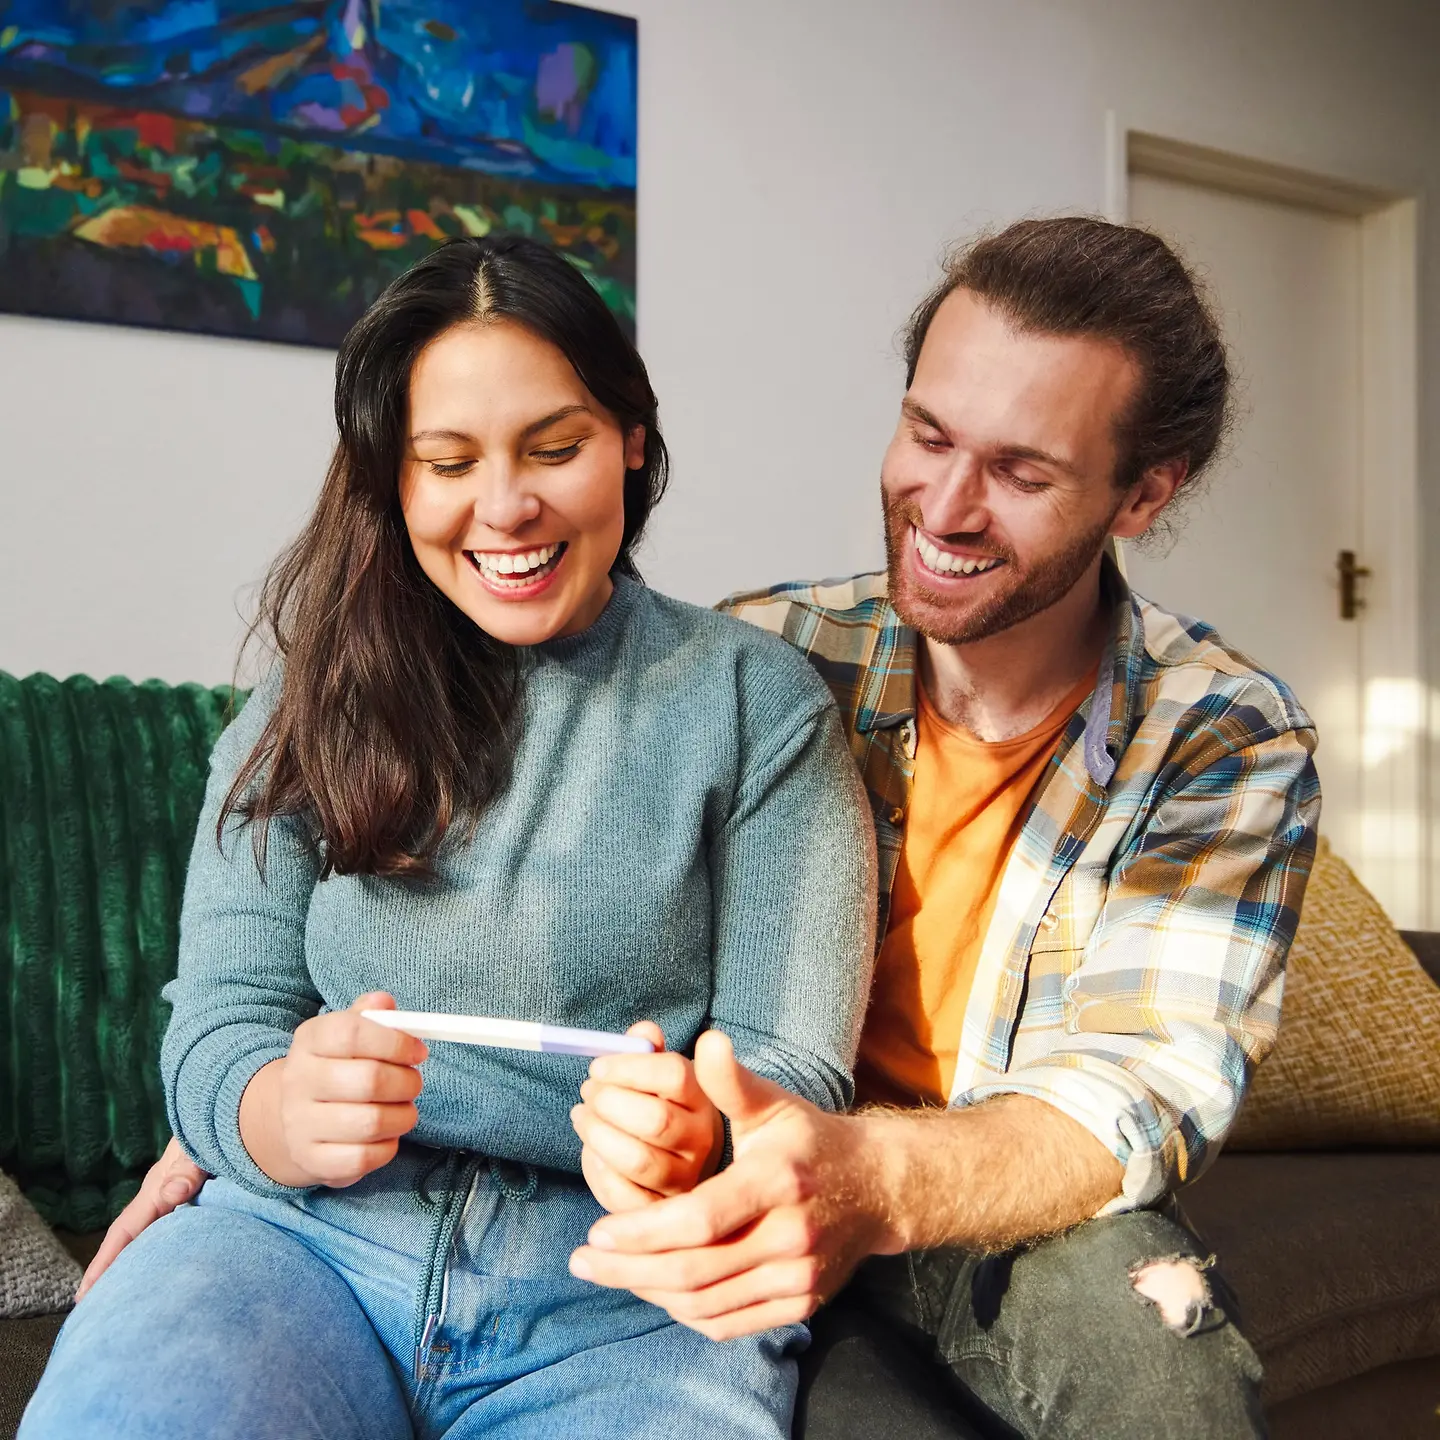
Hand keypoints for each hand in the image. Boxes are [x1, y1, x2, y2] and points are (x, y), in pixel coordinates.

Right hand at [75, 1136, 208, 1300]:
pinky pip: (170, 1227)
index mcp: (157, 1189)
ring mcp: (175, 1193)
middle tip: (92, 1304)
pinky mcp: (193, 1193)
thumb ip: (188, 1170)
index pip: (124, 1231)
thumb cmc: (215, 1128)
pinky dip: (160, 1246)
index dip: (104, 1262)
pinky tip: (164, 1261)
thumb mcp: (199, 1149)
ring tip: (122, 1292)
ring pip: (149, 1234)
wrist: (233, 1108)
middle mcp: (160, 1193)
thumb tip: (173, 1194)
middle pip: (129, 1237)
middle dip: (109, 1269)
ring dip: (134, 1260)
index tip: (85, 1294)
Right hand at [270, 991, 427, 1187]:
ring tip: (403, 1109)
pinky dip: (387, 1147)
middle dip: (407, 1082)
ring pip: (372, 1122)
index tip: (418, 1052)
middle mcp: (298, 1080)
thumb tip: (384, 1002)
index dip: (395, 1042)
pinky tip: (386, 1135)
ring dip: (403, 1116)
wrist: (295, 1116)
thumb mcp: (347, 1033)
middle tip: (414, 1083)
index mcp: (310, 1040)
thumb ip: (371, 1016)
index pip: (352, 1033)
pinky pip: (364, 1158)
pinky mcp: (312, 1159)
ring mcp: (300, 1124)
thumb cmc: (337, 1067)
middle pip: (369, 1080)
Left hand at [568, 1030, 892, 1339]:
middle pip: (696, 1269)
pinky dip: (685, 1311)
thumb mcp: (773, 1104)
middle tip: (582, 1261)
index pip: (700, 1219)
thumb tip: (705, 1040)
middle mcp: (792, 1236)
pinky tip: (654, 1290)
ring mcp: (799, 1278)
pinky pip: (729, 1322)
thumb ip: (730, 1081)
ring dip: (650, 1292)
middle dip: (630, 1269)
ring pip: (707, 1303)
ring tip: (609, 1272)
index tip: (596, 1232)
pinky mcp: (800, 1305)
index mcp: (778, 1181)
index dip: (643, 1232)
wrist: (877, 1188)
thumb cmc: (810, 1140)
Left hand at [571, 1022, 724, 1213]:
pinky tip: (592, 1152)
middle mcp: (701, 1139)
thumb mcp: (663, 1075)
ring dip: (597, 1135)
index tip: (597, 1067)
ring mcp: (683, 1178)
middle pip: (655, 1120)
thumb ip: (649, 1050)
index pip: (674, 1075)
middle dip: (608, 1103)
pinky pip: (623, 1195)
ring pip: (637, 1159)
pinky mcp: (660, 1209)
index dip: (628, 1068)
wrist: (682, 1160)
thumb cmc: (664, 1108)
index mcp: (703, 1097)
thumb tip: (642, 1030)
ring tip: (582, 1117)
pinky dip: (597, 1171)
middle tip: (587, 1092)